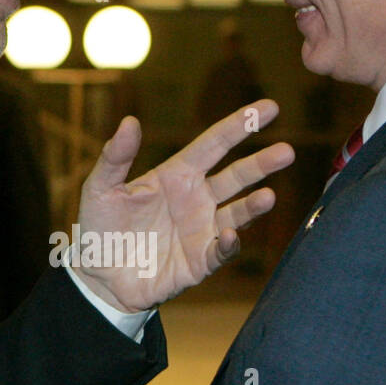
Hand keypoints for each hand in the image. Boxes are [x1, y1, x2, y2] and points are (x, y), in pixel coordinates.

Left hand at [73, 100, 292, 312]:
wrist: (98, 277)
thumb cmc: (100, 228)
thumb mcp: (100, 188)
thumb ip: (115, 157)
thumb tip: (129, 120)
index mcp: (177, 174)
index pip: (215, 143)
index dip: (241, 125)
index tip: (269, 107)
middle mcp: (197, 198)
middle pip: (237, 175)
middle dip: (262, 163)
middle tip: (286, 151)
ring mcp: (202, 229)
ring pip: (239, 212)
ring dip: (255, 205)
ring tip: (269, 196)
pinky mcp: (201, 260)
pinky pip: (222, 250)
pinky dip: (229, 243)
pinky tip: (231, 235)